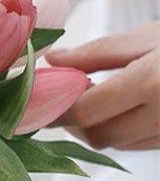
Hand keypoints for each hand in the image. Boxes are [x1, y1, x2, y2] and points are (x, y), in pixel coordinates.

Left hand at [45, 21, 159, 150]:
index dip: (53, 109)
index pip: (85, 111)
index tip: (32, 101)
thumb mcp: (148, 37)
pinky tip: (116, 108)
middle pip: (97, 135)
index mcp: (152, 83)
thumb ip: (98, 53)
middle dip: (72, 120)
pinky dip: (118, 130)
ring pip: (116, 143)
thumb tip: (53, 61)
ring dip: (94, 126)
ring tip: (90, 97)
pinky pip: (136, 144)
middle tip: (61, 96)